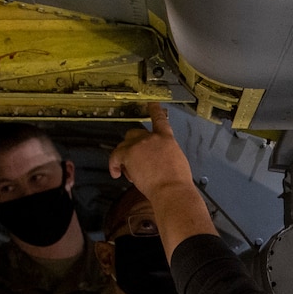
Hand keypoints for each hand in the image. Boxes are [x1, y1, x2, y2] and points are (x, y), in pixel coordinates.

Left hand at [109, 104, 214, 250]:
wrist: (171, 190)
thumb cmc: (177, 182)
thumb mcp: (178, 162)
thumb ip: (166, 155)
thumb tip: (158, 160)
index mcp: (167, 139)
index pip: (160, 120)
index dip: (155, 110)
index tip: (152, 103)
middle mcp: (152, 138)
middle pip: (135, 134)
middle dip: (133, 146)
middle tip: (135, 160)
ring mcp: (139, 145)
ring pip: (124, 145)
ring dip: (125, 158)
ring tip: (130, 173)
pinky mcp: (129, 154)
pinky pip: (116, 156)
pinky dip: (115, 165)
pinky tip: (116, 172)